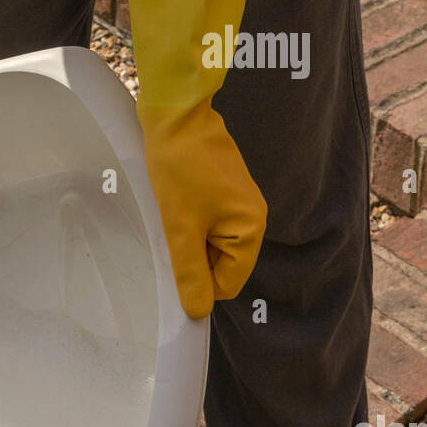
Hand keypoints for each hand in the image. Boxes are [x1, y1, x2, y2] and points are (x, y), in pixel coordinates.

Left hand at [139, 102, 266, 319]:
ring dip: (189, 240)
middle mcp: (254, 218)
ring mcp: (240, 205)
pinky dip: (189, 224)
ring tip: (174, 215)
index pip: (227, 284)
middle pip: (220, 266)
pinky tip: (176, 205)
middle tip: (173, 233)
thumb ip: (190, 274)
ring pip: (211, 246)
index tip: (176, 265)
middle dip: (194, 259)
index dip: (199, 284)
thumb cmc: (180, 166)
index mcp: (251, 230)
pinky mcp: (225, 193)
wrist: (177, 113)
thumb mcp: (181, 228)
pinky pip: (207, 225)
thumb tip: (197, 313)